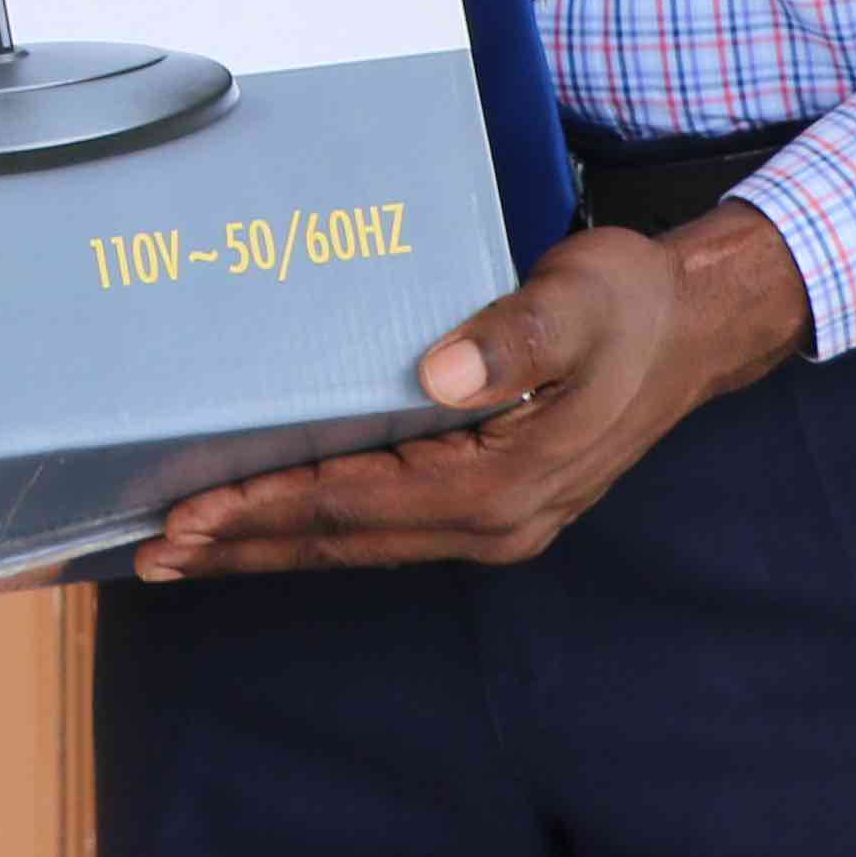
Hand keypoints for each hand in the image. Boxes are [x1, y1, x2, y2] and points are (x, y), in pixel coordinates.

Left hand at [132, 207, 813, 577]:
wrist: (701, 326)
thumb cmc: (634, 306)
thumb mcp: (580, 304)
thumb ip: (512, 340)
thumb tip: (440, 377)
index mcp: (506, 484)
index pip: (357, 502)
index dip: (268, 508)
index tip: (189, 513)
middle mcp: (495, 522)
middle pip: (346, 540)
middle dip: (247, 546)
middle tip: (153, 553)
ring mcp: (496, 520)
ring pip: (360, 541)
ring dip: (273, 544)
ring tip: (190, 549)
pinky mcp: (493, 500)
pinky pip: (385, 523)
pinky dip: (318, 525)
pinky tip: (275, 519)